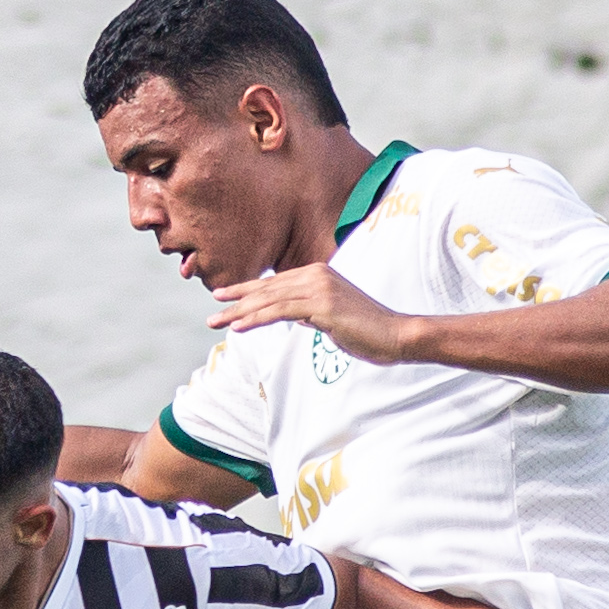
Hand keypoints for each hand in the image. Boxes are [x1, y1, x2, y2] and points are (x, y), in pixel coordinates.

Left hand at [208, 263, 419, 361]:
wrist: (396, 334)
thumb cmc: (368, 331)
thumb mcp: (334, 319)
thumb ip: (313, 314)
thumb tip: (296, 318)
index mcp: (319, 274)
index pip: (276, 283)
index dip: (248, 290)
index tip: (225, 296)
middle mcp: (316, 275)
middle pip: (268, 288)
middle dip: (237, 299)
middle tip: (212, 308)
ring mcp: (319, 288)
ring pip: (269, 300)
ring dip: (239, 312)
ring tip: (216, 321)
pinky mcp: (321, 305)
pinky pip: (280, 312)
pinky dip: (255, 319)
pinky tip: (238, 326)